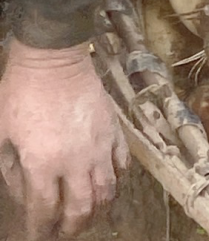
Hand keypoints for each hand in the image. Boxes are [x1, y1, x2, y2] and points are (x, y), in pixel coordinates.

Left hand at [0, 39, 129, 238]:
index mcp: (43, 163)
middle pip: (81, 209)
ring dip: (97, 209)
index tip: (37, 236)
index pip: (43, 210)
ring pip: (106, 191)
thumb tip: (25, 194)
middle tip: (63, 232)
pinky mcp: (114, 130)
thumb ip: (11, 171)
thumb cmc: (21, 94)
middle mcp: (76, 160)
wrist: (54, 61)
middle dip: (72, 228)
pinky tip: (109, 183)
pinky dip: (117, 179)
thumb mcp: (2, 135)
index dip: (39, 229)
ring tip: (88, 215)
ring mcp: (99, 145)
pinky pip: (122, 163)